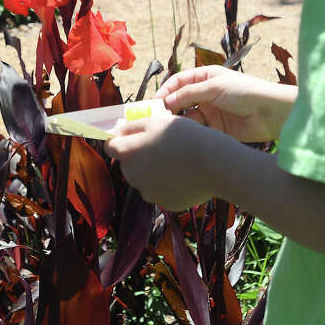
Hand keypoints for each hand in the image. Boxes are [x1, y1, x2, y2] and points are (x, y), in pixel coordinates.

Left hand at [105, 112, 221, 210]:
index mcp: (127, 153)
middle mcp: (132, 176)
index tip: (135, 135)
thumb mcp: (155, 121)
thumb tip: (118, 132)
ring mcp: (148, 192)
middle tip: (161, 146)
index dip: (121, 139)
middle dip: (139, 156)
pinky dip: (168, 184)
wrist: (213, 163)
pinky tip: (184, 175)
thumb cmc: (184, 136)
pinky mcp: (165, 203)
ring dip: (153, 170)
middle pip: (128, 164)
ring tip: (177, 160)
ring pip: (145, 179)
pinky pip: (161, 191)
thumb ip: (132, 126)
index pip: (111, 146)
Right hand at [155, 66, 294, 143]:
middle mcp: (205, 94)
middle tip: (156, 120)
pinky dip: (189, 133)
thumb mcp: (215, 87)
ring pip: (186, 117)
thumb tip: (166, 101)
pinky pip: (197, 131)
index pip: (178, 82)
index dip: (165, 91)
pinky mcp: (215, 130)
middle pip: (179, 101)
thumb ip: (189, 93)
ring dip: (178, 122)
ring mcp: (210, 112)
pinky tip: (184, 136)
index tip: (154, 103)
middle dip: (168, 108)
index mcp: (205, 77)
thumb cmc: (246, 91)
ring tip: (169, 129)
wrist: (271, 113)